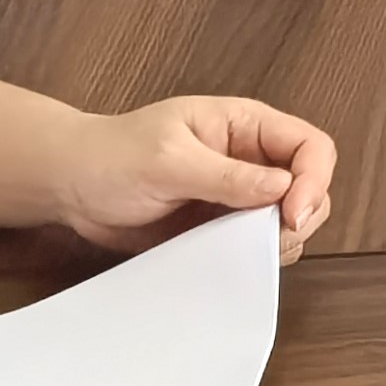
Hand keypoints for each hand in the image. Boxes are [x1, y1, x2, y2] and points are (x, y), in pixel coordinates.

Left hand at [43, 93, 337, 255]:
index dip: (312, 180)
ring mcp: (240, 195)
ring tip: (241, 247)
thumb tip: (283, 189)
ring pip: (292, 220)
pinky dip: (256, 258)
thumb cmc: (112, 157)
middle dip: (301, 216)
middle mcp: (251, 159)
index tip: (289, 214)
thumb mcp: (168, 161)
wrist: (72, 187)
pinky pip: (260, 245)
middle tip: (268, 238)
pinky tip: (229, 259)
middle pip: (311, 186)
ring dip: (280, 241)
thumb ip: (226, 176)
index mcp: (245, 126)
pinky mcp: (223, 227)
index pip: (310, 146)